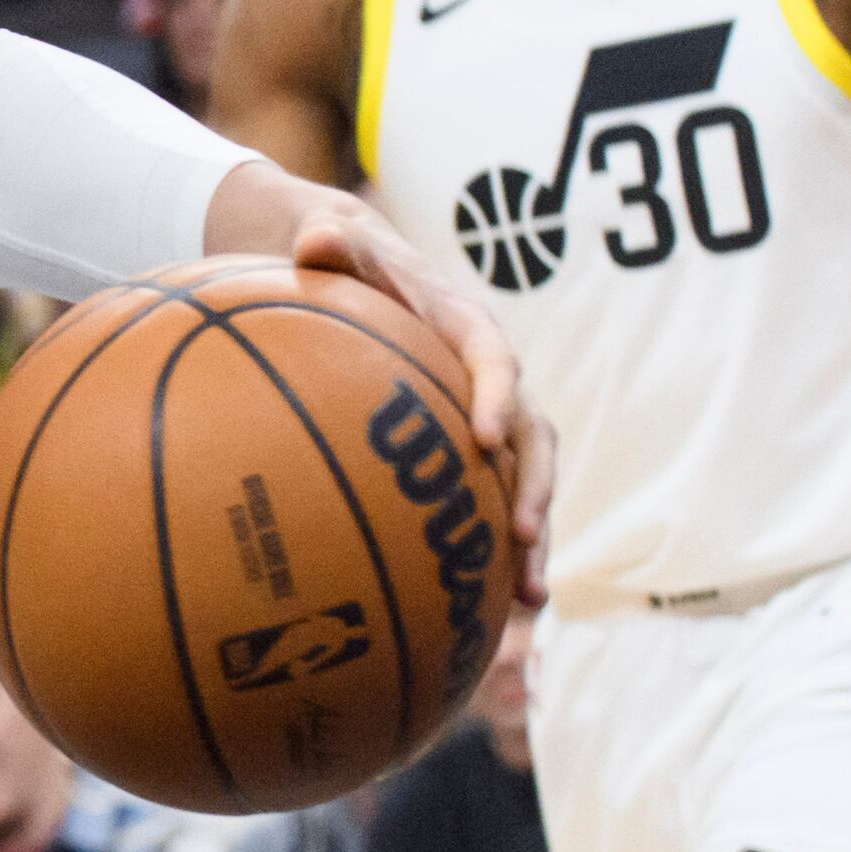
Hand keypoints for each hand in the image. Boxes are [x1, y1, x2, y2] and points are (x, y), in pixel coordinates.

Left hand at [272, 183, 553, 597]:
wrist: (370, 277)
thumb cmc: (351, 264)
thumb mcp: (338, 245)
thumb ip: (330, 244)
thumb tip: (314, 237)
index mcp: (466, 328)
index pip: (492, 358)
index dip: (494, 394)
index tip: (484, 435)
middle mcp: (493, 381)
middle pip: (531, 436)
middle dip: (536, 486)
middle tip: (523, 534)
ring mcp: (491, 422)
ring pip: (528, 483)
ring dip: (534, 539)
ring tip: (529, 599)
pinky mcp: (476, 456)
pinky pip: (497, 505)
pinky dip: (500, 555)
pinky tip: (489, 614)